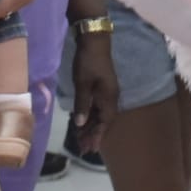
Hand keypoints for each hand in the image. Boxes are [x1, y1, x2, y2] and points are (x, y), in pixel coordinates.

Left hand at [69, 30, 118, 154]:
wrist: (94, 41)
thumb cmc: (89, 62)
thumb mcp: (83, 84)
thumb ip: (82, 104)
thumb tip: (80, 123)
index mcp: (109, 97)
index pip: (105, 122)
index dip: (98, 136)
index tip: (91, 149)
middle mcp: (110, 97)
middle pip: (103, 120)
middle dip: (93, 134)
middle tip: (83, 149)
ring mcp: (106, 92)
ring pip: (99, 114)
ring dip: (90, 126)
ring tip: (80, 139)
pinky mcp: (100, 87)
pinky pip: (96, 107)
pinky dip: (89, 116)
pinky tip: (81, 122)